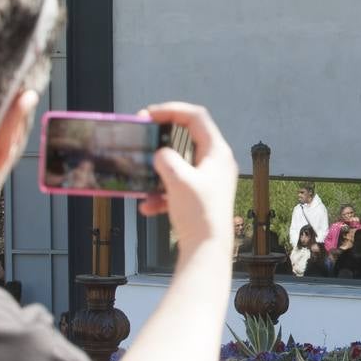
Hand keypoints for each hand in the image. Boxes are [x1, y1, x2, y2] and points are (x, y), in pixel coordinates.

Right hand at [138, 102, 236, 255]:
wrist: (207, 250)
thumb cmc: (200, 214)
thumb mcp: (178, 180)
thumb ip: (167, 160)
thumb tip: (161, 155)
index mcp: (217, 152)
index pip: (196, 117)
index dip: (172, 110)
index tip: (149, 114)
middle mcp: (216, 163)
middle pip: (186, 139)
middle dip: (161, 141)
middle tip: (142, 137)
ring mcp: (209, 180)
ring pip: (178, 166)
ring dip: (158, 172)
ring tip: (143, 181)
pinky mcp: (200, 197)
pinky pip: (176, 187)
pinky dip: (161, 194)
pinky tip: (148, 207)